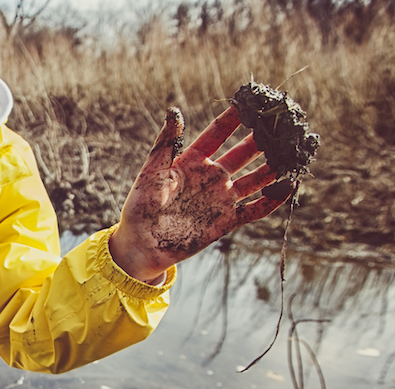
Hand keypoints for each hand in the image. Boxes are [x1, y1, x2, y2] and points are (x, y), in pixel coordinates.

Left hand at [109, 106, 291, 281]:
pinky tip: (290, 184)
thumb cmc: (139, 208)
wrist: (141, 246)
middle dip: (263, 137)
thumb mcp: (151, 173)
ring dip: (274, 165)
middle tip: (283, 122)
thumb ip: (165, 144)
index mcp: (192, 161)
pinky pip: (256, 208)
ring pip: (256, 177)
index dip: (235, 117)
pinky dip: (274, 198)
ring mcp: (221, 198)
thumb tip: (174, 111)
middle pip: (243, 152)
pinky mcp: (227, 220)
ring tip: (293, 150)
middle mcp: (211, 176)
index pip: (218, 133)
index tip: (254, 98)